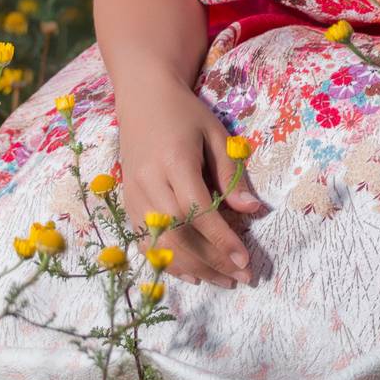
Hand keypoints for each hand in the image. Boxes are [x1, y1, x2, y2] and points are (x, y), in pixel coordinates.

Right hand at [116, 68, 266, 288]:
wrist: (143, 98)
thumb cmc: (185, 113)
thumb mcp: (215, 134)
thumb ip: (231, 173)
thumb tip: (252, 210)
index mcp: (174, 161)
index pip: (199, 211)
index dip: (222, 240)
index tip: (245, 261)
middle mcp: (149, 181)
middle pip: (179, 234)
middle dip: (211, 261)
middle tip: (240, 278)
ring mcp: (134, 194)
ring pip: (161, 243)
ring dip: (193, 268)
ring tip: (221, 281)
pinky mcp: (127, 202)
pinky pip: (146, 241)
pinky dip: (168, 261)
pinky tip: (192, 273)